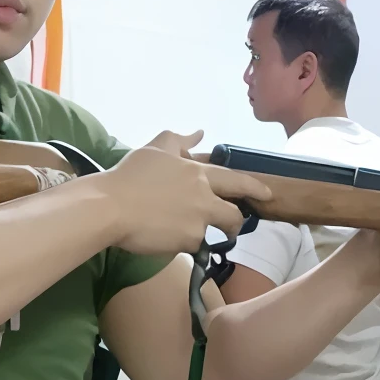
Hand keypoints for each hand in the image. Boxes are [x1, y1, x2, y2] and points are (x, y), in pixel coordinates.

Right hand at [103, 132, 270, 256]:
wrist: (111, 206)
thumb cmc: (130, 175)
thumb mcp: (155, 149)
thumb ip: (178, 140)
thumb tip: (199, 133)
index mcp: (197, 173)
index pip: (235, 180)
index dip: (254, 187)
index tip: (268, 194)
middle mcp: (204, 196)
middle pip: (233, 213)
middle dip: (236, 222)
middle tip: (234, 227)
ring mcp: (198, 220)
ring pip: (211, 231)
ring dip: (204, 234)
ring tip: (186, 234)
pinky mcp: (187, 241)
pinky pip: (191, 246)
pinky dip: (181, 244)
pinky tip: (163, 238)